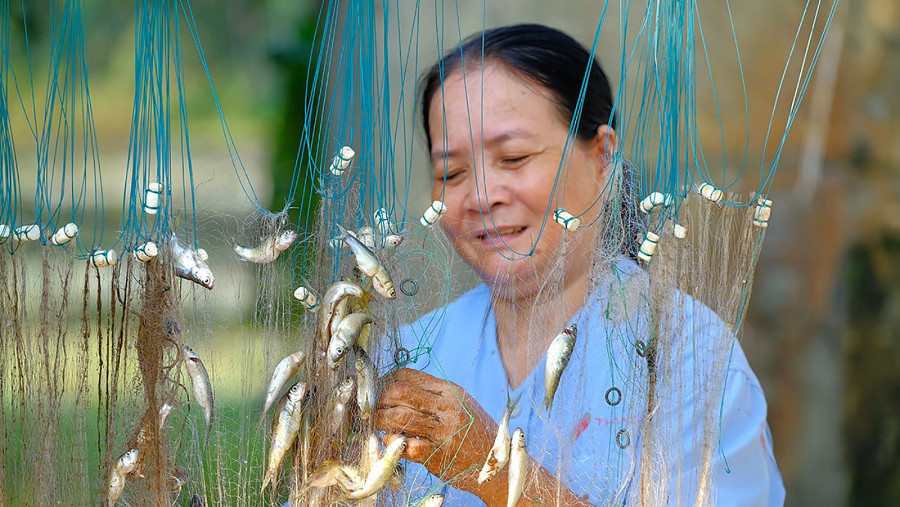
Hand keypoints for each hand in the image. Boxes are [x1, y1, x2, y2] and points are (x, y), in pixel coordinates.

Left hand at [373, 368, 499, 498]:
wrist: (496, 461)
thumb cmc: (474, 429)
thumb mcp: (460, 402)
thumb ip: (433, 393)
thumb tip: (398, 385)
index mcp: (449, 391)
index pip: (408, 376)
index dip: (387, 380)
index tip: (379, 388)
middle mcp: (446, 408)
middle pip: (399, 393)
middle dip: (380, 399)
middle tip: (374, 407)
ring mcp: (442, 432)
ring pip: (399, 417)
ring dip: (382, 420)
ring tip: (379, 423)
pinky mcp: (437, 455)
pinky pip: (405, 445)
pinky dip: (392, 442)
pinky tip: (393, 441)